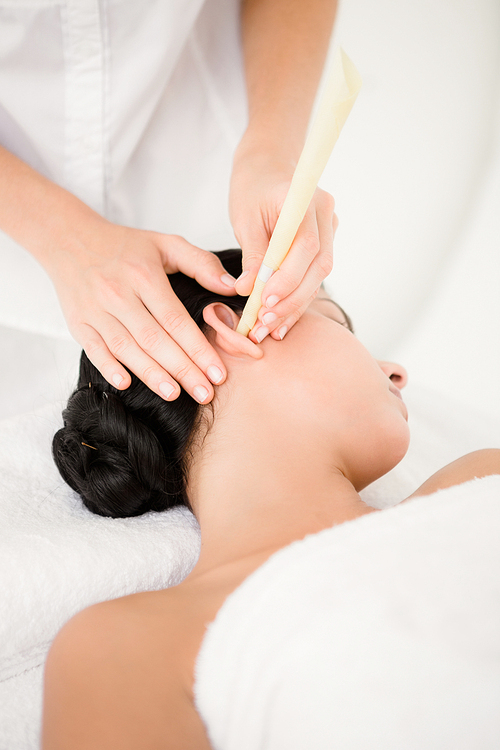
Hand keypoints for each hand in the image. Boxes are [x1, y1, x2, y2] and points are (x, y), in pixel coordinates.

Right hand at [48, 220, 236, 402]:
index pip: (176, 320)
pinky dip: (109, 367)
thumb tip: (233, 287)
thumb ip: (201, 264)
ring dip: (151, 374)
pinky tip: (127, 384)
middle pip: (155, 340)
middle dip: (183, 369)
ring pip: (126, 348)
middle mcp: (119, 294)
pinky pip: (93, 349)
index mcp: (144, 276)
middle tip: (205, 393)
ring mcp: (95, 310)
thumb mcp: (165, 244)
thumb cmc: (124, 246)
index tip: (219, 372)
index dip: (199, 349)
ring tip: (175, 394)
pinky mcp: (78, 323)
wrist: (69, 239)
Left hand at [229, 146, 337, 342]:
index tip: (265, 300)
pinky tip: (279, 323)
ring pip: (318, 277)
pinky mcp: (323, 246)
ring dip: (293, 306)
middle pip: (318, 267)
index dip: (288, 277)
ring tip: (267, 329)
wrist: (269, 167)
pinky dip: (296, 301)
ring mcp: (329, 231)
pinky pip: (312, 277)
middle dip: (291, 300)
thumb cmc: (253, 187)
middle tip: (264, 323)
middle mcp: (326, 216)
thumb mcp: (245, 217)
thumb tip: (248, 291)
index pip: (306, 245)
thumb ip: (252, 254)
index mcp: (306, 200)